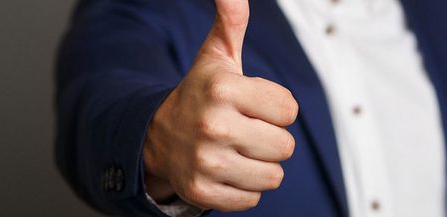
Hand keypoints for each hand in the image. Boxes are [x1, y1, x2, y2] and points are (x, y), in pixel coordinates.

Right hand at [142, 0, 297, 211]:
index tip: (252, 105)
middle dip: (270, 139)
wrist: (156, 137)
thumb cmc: (201, 93)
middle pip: (285, 146)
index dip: (277, 109)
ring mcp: (205, 162)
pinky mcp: (202, 192)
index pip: (290, 110)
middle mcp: (212, 125)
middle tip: (243, 130)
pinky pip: (253, 199)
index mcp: (223, 88)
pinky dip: (244, 188)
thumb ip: (231, 21)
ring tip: (235, 150)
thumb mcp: (216, 56)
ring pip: (273, 176)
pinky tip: (225, 170)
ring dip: (260, 165)